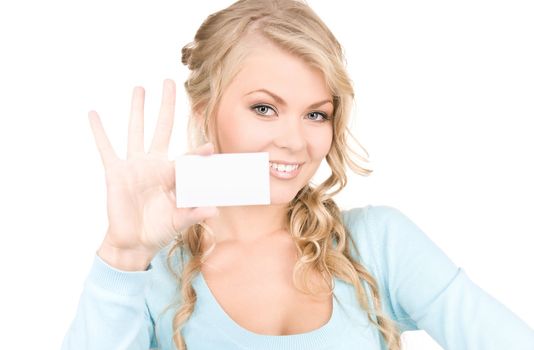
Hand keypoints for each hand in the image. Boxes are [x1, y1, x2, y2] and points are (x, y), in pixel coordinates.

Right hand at [88, 79, 217, 268]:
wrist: (134, 241)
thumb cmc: (159, 229)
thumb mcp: (178, 221)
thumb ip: (194, 214)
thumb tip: (214, 210)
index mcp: (173, 174)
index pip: (187, 157)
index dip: (198, 153)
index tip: (210, 148)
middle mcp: (154, 164)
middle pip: (162, 128)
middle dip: (166, 106)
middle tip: (170, 82)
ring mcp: (134, 166)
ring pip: (136, 131)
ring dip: (137, 109)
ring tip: (139, 88)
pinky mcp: (116, 172)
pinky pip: (106, 148)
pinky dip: (99, 132)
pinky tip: (93, 114)